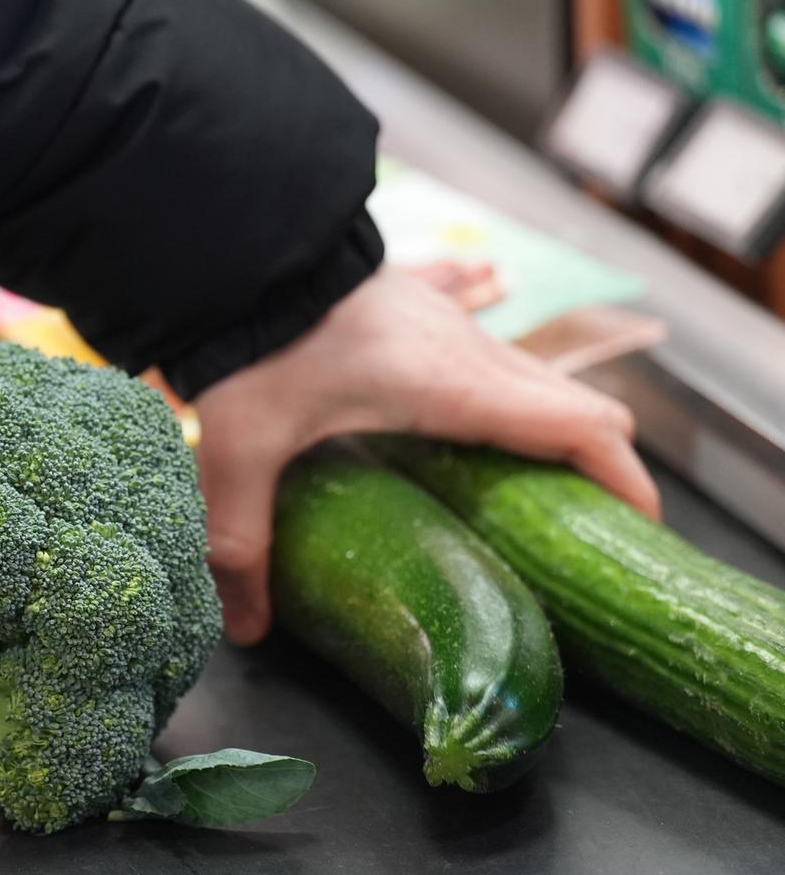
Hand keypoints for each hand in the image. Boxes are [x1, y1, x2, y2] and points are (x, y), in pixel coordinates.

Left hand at [195, 264, 659, 645]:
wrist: (238, 246)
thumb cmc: (254, 341)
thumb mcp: (243, 451)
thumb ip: (242, 542)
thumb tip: (246, 627)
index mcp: (456, 389)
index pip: (582, 429)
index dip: (626, 480)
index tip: (635, 527)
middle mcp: (470, 349)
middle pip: (573, 404)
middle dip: (593, 464)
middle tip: (572, 524)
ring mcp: (446, 314)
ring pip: (530, 369)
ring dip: (546, 414)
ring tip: (526, 466)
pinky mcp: (415, 293)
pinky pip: (478, 309)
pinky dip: (496, 337)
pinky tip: (489, 318)